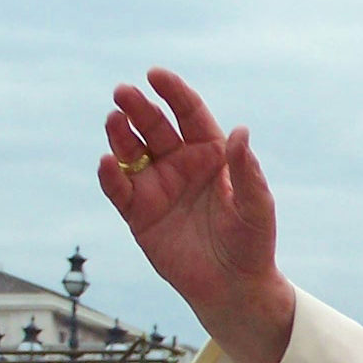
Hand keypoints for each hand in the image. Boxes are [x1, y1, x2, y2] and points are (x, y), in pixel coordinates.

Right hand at [97, 68, 295, 362]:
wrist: (233, 286)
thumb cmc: (251, 243)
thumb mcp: (255, 206)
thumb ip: (246, 170)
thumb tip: (240, 131)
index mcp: (211, 155)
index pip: (189, 114)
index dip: (173, 93)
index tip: (155, 75)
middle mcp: (180, 165)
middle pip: (154, 126)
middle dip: (138, 108)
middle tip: (122, 93)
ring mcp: (157, 187)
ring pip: (131, 151)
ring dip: (119, 135)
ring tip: (114, 120)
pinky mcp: (138, 213)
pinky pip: (119, 189)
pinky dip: (110, 176)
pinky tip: (107, 162)